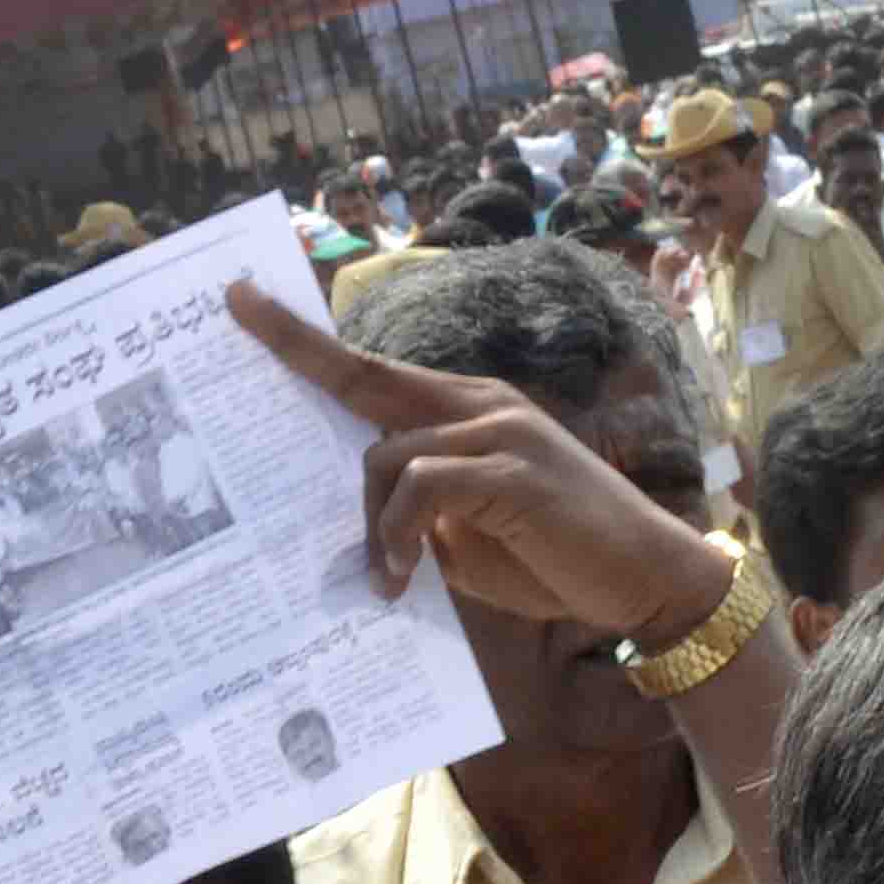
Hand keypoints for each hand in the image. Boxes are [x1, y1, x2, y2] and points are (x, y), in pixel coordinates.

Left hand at [229, 277, 724, 646]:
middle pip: (368, 374)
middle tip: (237, 311)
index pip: (375, 371)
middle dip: (297, 345)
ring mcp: (500, 430)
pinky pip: (422, 487)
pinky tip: (402, 576)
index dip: (309, 342)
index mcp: (469, 412)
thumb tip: (365, 525)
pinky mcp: (512, 469)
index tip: (248, 303)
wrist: (646, 580)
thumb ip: (421, 516)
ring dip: (368, 523)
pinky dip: (398, 534)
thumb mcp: (470, 538)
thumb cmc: (557, 560)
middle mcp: (482, 404)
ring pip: (386, 453)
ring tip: (381, 579)